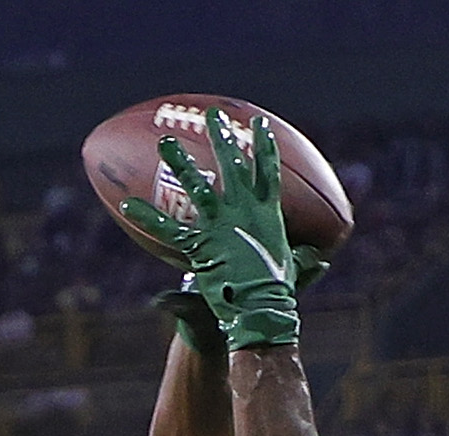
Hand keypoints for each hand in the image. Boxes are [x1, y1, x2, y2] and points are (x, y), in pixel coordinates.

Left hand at [120, 117, 305, 351]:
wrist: (260, 309)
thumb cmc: (278, 294)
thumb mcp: (294, 272)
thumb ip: (305, 263)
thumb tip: (321, 260)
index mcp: (267, 214)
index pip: (267, 172)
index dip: (264, 147)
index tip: (260, 124)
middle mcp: (242, 212)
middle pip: (231, 166)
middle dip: (221, 137)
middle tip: (211, 114)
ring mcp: (219, 225)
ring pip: (197, 186)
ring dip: (180, 162)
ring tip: (166, 141)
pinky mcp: (199, 244)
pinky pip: (168, 229)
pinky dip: (147, 217)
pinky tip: (127, 204)